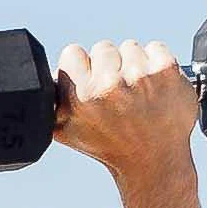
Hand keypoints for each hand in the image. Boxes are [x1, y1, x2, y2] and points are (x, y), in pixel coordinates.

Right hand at [52, 40, 197, 189]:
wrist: (153, 161)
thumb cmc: (110, 145)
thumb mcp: (66, 130)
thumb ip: (49, 102)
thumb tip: (41, 77)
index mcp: (80, 97)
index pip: (72, 53)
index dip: (82, 67)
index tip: (92, 81)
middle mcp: (108, 86)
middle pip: (103, 48)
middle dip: (110, 66)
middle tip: (118, 94)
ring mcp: (139, 77)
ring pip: (129, 47)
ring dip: (134, 65)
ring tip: (138, 93)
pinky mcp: (165, 71)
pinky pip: (156, 47)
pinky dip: (157, 62)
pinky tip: (155, 87)